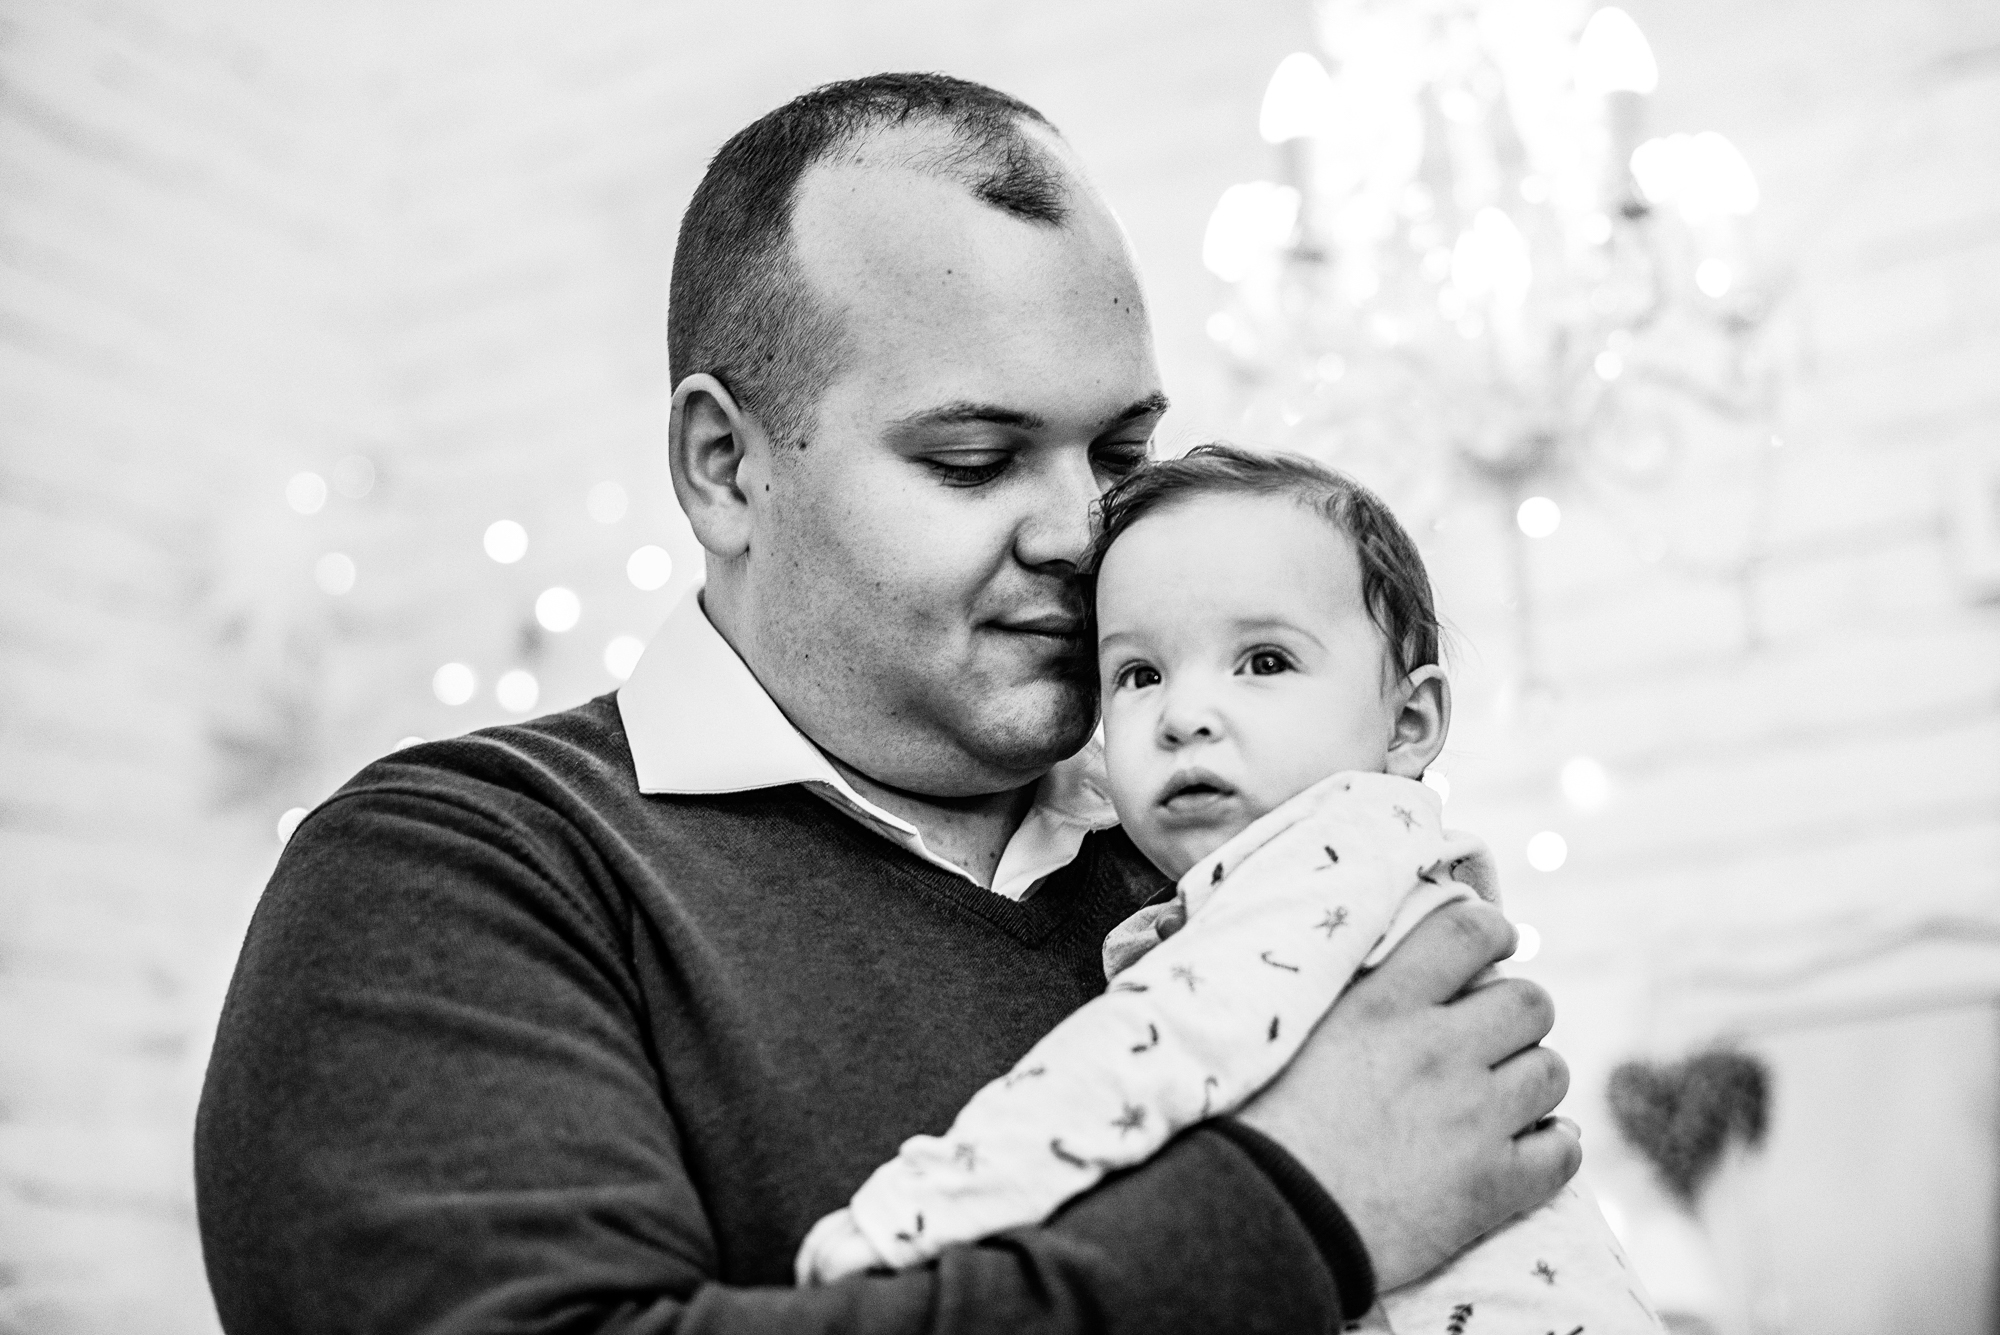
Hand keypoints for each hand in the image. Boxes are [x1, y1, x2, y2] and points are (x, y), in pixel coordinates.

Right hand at [1236, 901, 1578, 1290]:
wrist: (1266, 1216)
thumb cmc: (1261, 1121)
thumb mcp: (1301, 1031)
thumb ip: (1356, 995)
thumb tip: (1398, 968)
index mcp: (1385, 1005)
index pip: (1469, 932)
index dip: (1495, 931)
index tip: (1496, 943)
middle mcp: (1439, 1050)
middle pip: (1531, 1002)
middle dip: (1519, 1016)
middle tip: (1494, 1035)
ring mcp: (1472, 1119)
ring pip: (1551, 1072)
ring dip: (1532, 1078)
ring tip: (1503, 1094)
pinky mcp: (1491, 1186)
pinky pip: (1563, 1151)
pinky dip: (1555, 1144)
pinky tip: (1533, 1144)